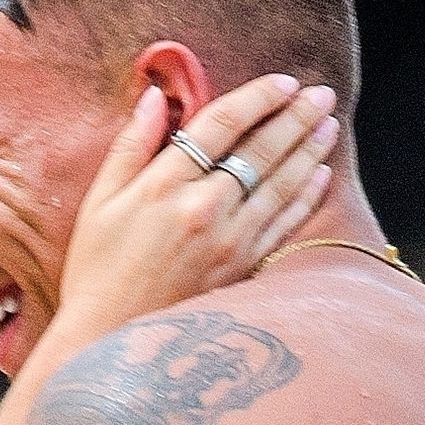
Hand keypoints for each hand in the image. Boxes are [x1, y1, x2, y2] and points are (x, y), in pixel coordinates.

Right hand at [57, 75, 339, 329]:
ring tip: (329, 124)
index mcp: (164, 184)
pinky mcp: (241, 270)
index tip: (284, 81)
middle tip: (322, 94)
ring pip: (280, 184)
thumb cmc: (96, 271)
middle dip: (296, 117)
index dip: (258, 97)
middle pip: (260, 150)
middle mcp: (203, 208)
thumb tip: (156, 95)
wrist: (108, 343)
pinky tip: (320, 175)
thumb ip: (131, 145)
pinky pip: (282, 225)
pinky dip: (305, 197)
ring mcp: (228, 242)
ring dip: (309, 151)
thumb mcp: (98, 202)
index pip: (222, 124)